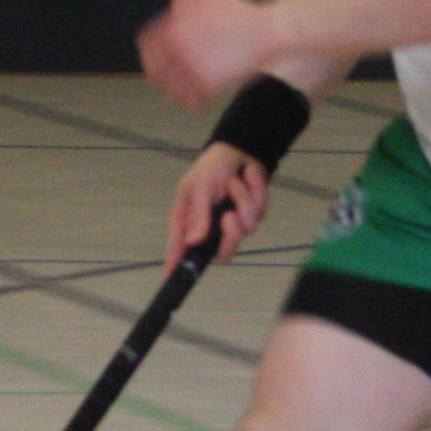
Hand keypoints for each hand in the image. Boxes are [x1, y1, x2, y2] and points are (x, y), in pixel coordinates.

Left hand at [137, 0, 276, 106]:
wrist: (269, 29)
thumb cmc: (241, 10)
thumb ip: (183, 1)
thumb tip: (172, 12)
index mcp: (173, 27)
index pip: (147, 45)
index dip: (150, 55)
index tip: (156, 62)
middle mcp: (177, 47)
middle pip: (155, 71)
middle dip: (160, 77)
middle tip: (166, 84)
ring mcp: (191, 66)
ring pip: (173, 89)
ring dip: (176, 93)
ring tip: (183, 97)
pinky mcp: (208, 84)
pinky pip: (192, 100)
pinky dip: (193, 103)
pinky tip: (198, 104)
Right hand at [166, 143, 270, 271]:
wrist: (242, 150)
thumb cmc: (213, 166)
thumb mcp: (200, 185)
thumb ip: (198, 214)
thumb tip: (193, 241)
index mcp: (189, 220)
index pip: (179, 249)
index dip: (176, 267)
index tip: (171, 281)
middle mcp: (209, 228)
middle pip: (222, 253)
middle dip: (230, 233)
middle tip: (229, 216)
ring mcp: (231, 224)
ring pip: (245, 231)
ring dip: (243, 202)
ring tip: (236, 182)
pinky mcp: (250, 216)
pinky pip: (258, 215)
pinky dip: (255, 194)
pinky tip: (247, 180)